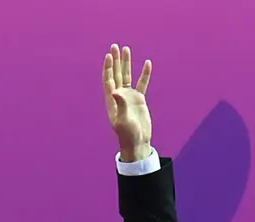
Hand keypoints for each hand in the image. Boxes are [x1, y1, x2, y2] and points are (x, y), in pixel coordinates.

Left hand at [103, 44, 153, 161]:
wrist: (137, 142)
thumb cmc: (127, 134)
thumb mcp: (123, 120)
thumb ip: (120, 105)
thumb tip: (117, 91)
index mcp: (111, 100)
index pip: (108, 80)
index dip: (108, 68)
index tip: (109, 56)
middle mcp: (119, 96)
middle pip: (116, 74)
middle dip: (115, 60)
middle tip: (115, 46)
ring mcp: (129, 97)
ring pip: (127, 75)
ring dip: (127, 63)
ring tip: (126, 49)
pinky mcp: (139, 100)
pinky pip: (142, 83)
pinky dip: (144, 74)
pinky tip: (147, 63)